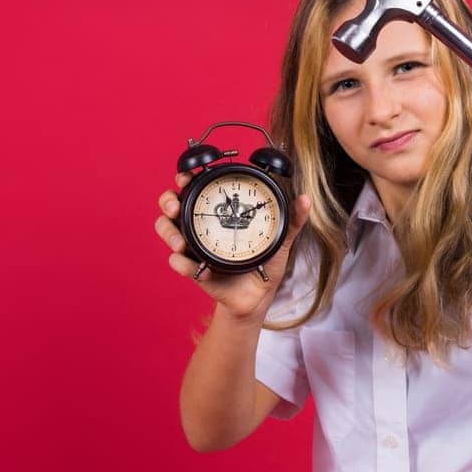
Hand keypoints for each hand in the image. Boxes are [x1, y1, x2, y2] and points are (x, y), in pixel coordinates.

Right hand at [154, 170, 311, 323]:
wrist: (259, 294)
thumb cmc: (266, 260)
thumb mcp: (281, 238)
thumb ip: (292, 219)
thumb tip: (305, 199)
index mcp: (220, 212)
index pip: (198, 187)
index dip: (187, 178)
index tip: (188, 177)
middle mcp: (202, 224)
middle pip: (172, 204)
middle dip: (168, 201)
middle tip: (175, 207)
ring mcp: (193, 245)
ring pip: (167, 230)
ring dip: (169, 233)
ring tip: (182, 243)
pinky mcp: (192, 268)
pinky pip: (177, 263)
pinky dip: (182, 264)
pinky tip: (197, 268)